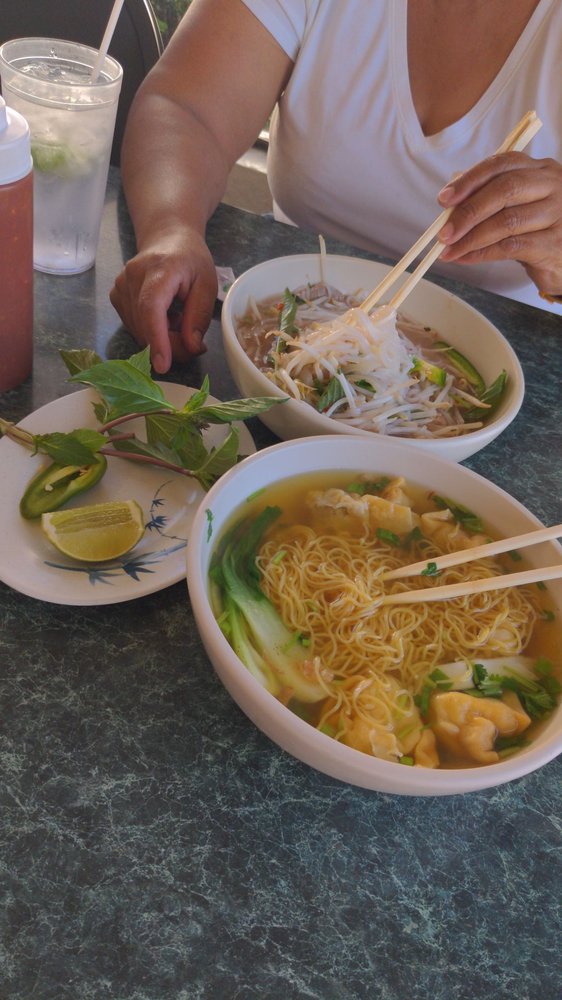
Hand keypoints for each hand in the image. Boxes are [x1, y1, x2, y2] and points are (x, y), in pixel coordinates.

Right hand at [109, 227, 217, 372]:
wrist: (167, 238)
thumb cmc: (191, 260)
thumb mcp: (207, 284)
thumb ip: (198, 316)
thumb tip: (191, 347)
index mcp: (159, 268)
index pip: (151, 308)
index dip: (157, 339)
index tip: (163, 365)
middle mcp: (133, 276)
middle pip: (146, 326)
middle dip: (170, 346)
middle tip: (194, 345)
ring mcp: (120, 286)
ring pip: (139, 331)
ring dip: (162, 339)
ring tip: (180, 321)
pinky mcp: (116, 296)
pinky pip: (133, 327)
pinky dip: (151, 332)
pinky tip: (165, 317)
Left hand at [437, 152, 561, 296]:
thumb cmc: (535, 230)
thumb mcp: (515, 206)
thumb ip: (487, 196)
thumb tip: (450, 200)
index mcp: (540, 169)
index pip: (502, 164)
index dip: (470, 180)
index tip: (444, 199)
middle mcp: (553, 186)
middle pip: (505, 190)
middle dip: (468, 211)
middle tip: (443, 232)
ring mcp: (558, 214)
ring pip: (507, 221)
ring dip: (471, 238)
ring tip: (449, 250)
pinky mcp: (554, 244)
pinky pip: (511, 247)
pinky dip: (483, 253)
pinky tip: (466, 258)